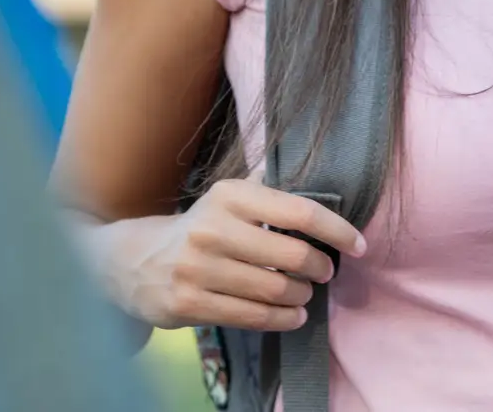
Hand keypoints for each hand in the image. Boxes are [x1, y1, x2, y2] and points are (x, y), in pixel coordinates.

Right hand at [97, 178, 365, 332]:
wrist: (132, 260)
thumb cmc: (197, 227)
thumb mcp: (224, 198)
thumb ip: (265, 187)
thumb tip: (317, 172)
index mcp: (228, 196)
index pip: (298, 211)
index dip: (336, 229)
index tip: (359, 245)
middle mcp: (212, 228)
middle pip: (292, 256)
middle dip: (320, 268)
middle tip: (325, 272)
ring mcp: (198, 268)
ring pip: (275, 291)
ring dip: (302, 296)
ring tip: (305, 293)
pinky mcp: (189, 303)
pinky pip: (254, 318)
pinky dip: (284, 320)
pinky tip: (293, 315)